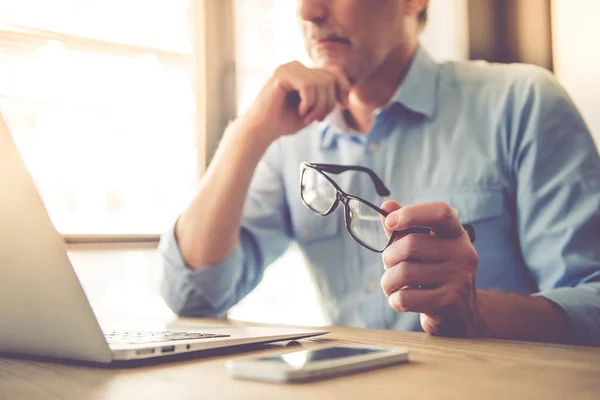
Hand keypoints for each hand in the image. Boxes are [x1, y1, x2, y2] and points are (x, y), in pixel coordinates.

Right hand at [240, 61, 350, 141]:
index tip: (343, 105)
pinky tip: (300, 112)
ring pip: (321, 83)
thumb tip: (346, 92)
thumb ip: (326, 97)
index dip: (344, 87)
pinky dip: (309, 103)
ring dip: (318, 107)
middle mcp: (297, 66)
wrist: (262, 130)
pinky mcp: (282, 74)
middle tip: (317, 120)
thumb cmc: (284, 122)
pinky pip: (308, 86)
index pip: (335, 72)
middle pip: (330, 78)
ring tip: (307, 118)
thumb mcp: (313, 109)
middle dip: (328, 103)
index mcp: (304, 72)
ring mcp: (289, 67)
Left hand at [379, 200, 480, 336]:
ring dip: (388, 281)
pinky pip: (406, 298)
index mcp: (457, 235)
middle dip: (389, 257)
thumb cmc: (434, 275)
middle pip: (411, 245)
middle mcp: (463, 253)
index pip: (440, 213)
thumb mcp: (423, 250)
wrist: (459, 316)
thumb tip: (386, 205)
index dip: (411, 213)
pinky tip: (399, 299)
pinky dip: (394, 299)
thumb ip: (404, 229)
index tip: (390, 221)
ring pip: (404, 273)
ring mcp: (459, 279)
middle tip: (388, 265)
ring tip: (392, 285)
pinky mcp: (449, 302)